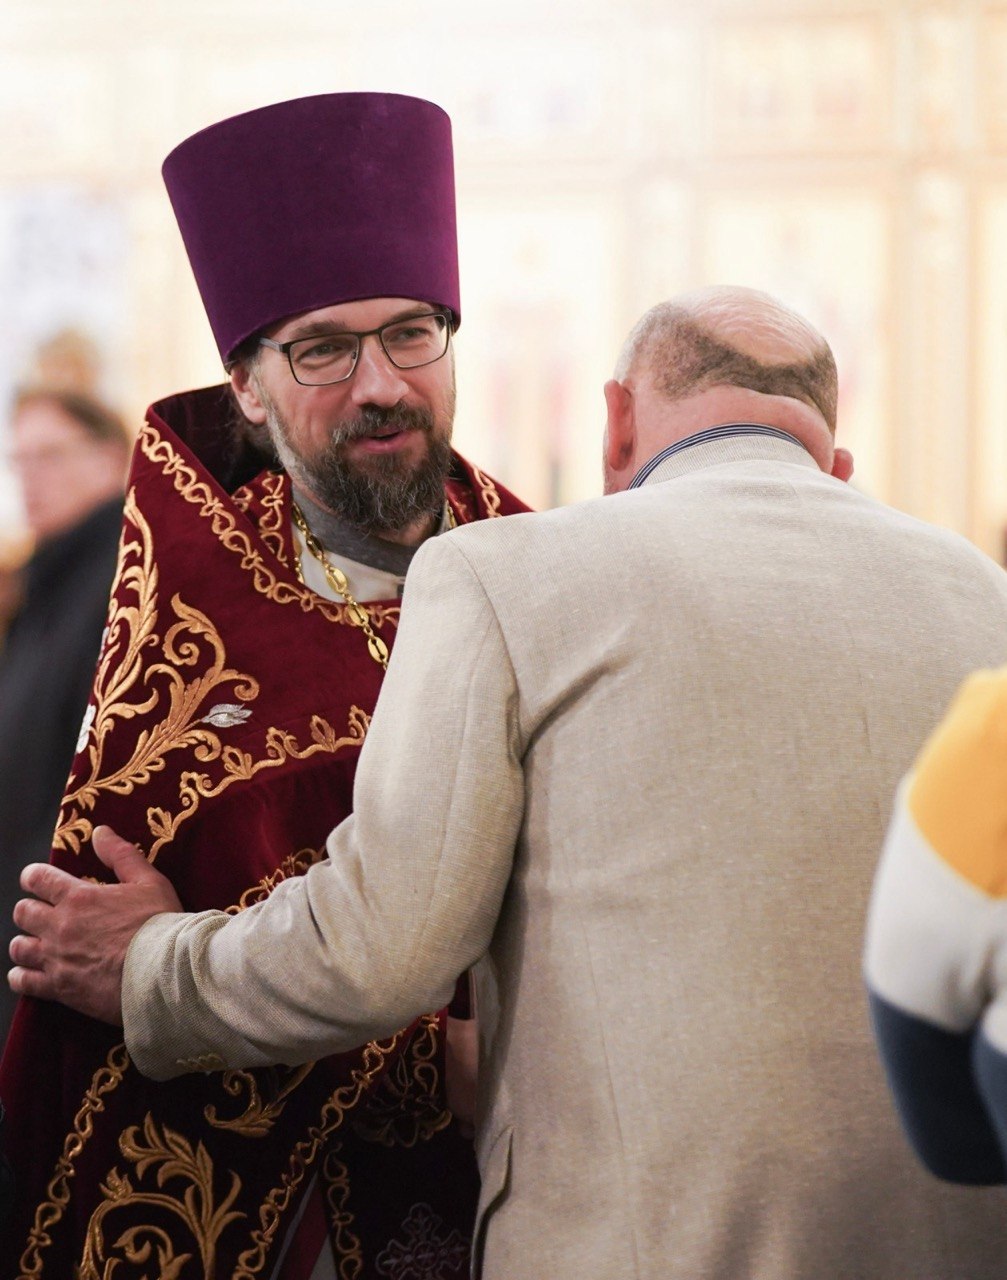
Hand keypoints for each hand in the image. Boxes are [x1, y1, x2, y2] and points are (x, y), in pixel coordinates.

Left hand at [8, 825, 182, 1024]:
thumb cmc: (160, 924)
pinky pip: (23, 982)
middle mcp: (60, 927)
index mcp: (79, 897)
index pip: (37, 878)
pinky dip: (21, 976)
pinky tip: (29, 974)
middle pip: (22, 912)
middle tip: (45, 912)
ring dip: (25, 942)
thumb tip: (100, 832)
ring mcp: (57, 959)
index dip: (34, 876)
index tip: (39, 880)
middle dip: (30, 909)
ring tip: (38, 943)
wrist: (164, 973)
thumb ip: (120, 854)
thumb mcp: (149, 881)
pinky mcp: (59, 988)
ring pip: (18, 947)